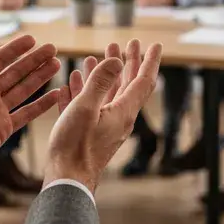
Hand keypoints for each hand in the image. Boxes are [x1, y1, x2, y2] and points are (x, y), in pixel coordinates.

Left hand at [0, 33, 60, 183]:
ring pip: (24, 90)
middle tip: (52, 49)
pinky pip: (26, 114)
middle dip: (34, 61)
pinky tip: (55, 94)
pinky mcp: (3, 129)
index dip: (14, 50)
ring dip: (40, 77)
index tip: (31, 39)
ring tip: (56, 64)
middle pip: (15, 73)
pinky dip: (41, 105)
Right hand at [46, 39, 162, 192]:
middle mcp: (118, 118)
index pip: (143, 81)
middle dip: (127, 62)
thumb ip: (100, 82)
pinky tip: (73, 82)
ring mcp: (105, 126)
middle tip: (127, 44)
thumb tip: (115, 60)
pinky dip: (84, 91)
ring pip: (107, 94)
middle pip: (127, 85)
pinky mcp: (90, 133)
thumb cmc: (75, 146)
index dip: (149, 61)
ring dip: (103, 74)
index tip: (155, 45)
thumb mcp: (86, 108)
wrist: (67, 180)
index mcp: (123, 112)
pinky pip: (90, 106)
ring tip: (96, 57)